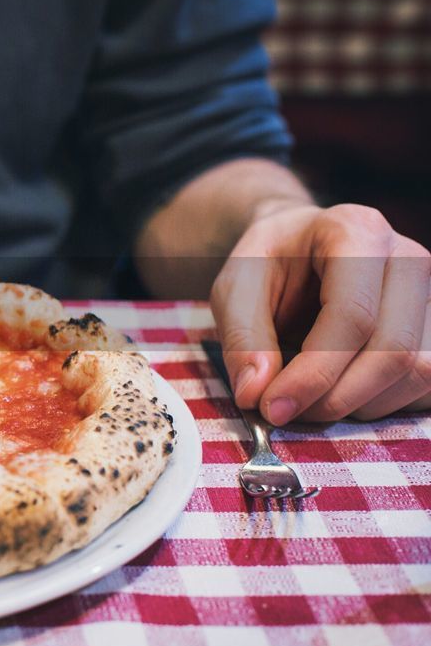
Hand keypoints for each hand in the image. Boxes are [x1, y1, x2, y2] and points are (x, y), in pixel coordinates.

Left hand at [211, 202, 430, 423]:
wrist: (297, 247)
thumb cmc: (267, 263)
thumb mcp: (234, 287)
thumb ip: (242, 337)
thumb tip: (255, 394)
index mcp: (356, 231)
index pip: (353, 316)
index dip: (314, 374)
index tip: (272, 407)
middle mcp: (409, 258)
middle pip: (394, 349)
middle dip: (337, 397)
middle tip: (288, 413)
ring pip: (419, 371)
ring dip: (362, 405)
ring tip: (312, 402)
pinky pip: (428, 382)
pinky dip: (386, 404)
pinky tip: (343, 396)